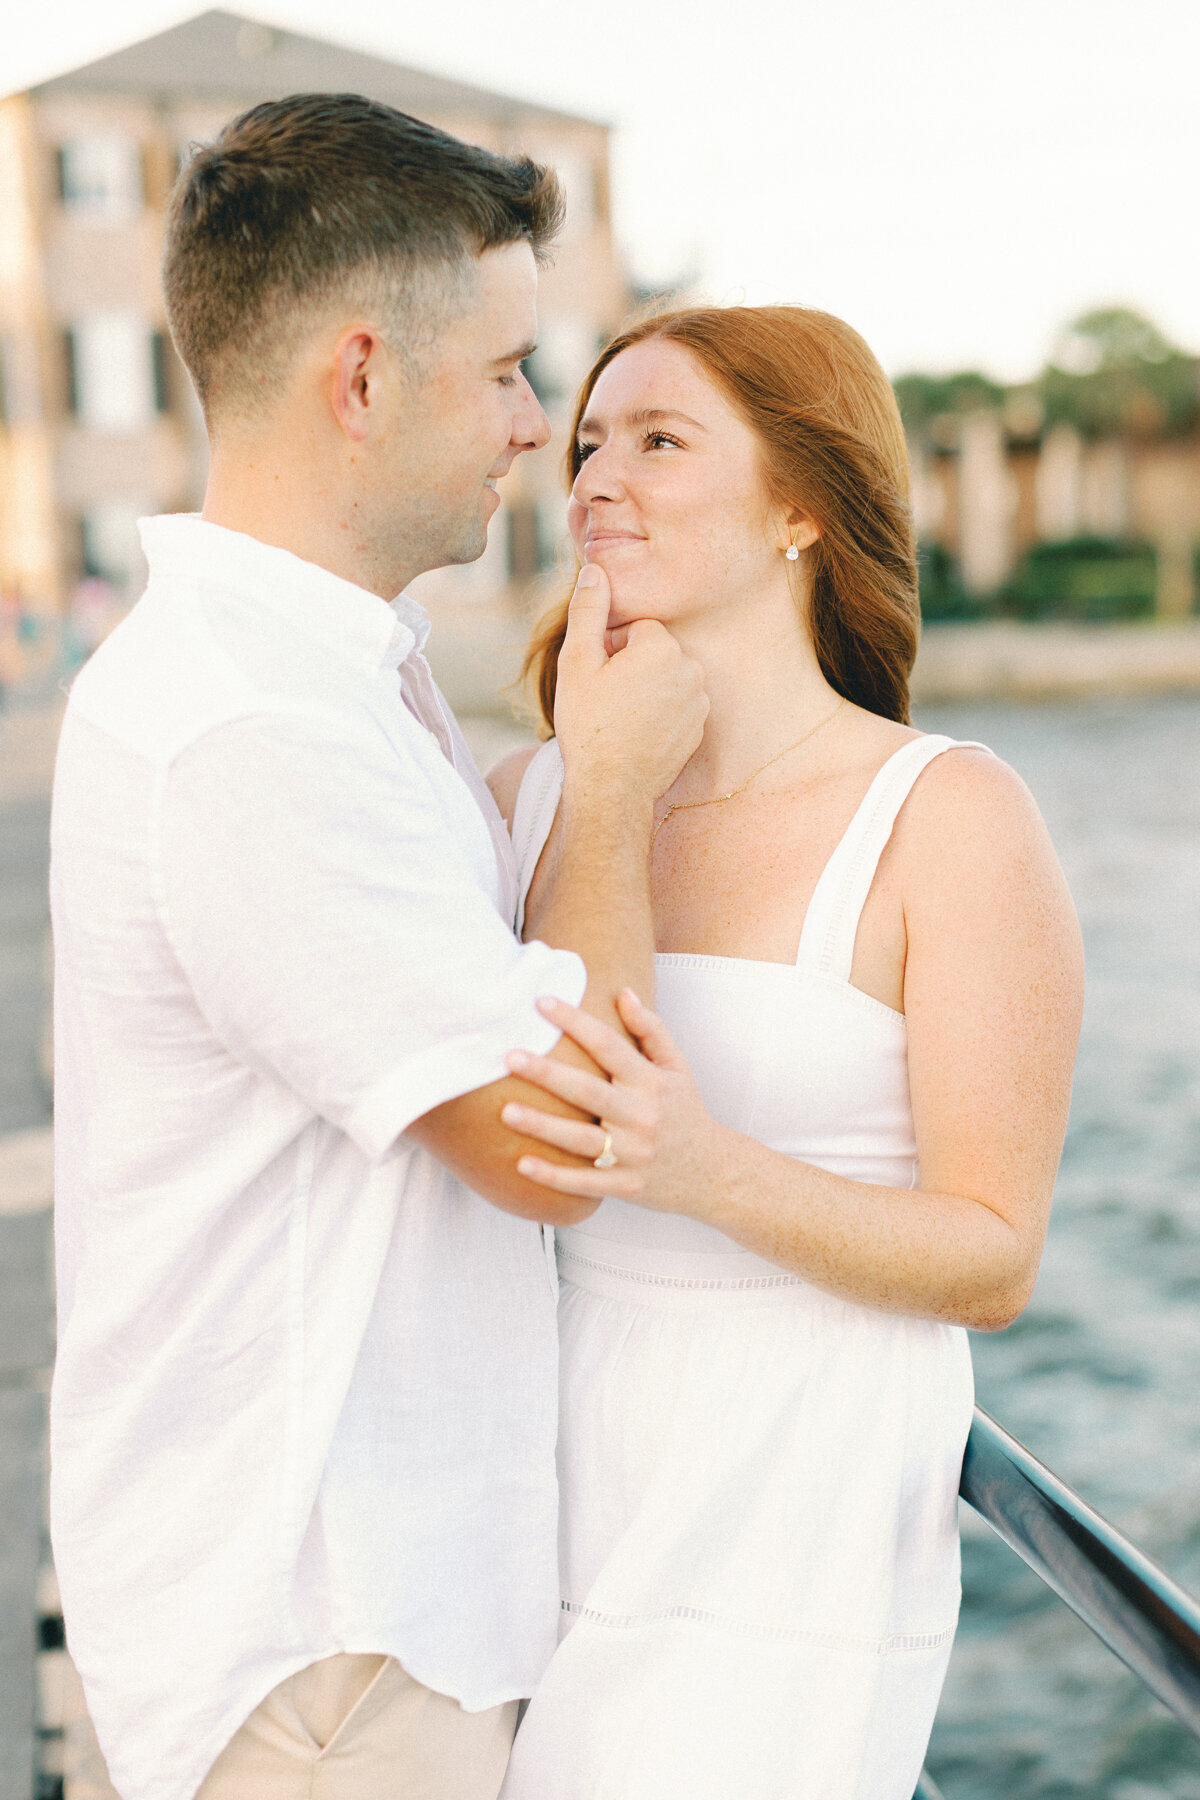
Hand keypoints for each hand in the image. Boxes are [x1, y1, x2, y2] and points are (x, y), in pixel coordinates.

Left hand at [500, 990, 724, 1210]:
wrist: (714, 1173)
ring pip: (581, 1139)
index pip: (608, 1045)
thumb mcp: (677, 1068)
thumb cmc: (686, 1113)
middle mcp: (642, 1116)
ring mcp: (633, 1154)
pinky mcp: (626, 1186)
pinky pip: (585, 1182)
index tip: (542, 1002)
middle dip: (548, 1073)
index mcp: (651, 1082)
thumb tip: (623, 993)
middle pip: (588, 1091)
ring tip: (505, 1111)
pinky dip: (554, 1176)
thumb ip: (651, 1030)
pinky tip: (522, 1164)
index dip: (575, 1021)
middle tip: (510, 1057)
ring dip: (542, 1126)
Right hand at [552, 563, 707, 806]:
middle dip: (631, 667)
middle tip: (606, 698)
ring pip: (667, 678)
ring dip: (646, 689)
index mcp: (662, 648)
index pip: (637, 628)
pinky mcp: (699, 728)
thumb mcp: (577, 662)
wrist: (612, 788)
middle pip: (655, 651)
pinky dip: (659, 714)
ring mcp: (698, 702)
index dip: (611, 649)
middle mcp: (690, 670)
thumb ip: (589, 610)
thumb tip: (596, 569)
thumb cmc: (590, 725)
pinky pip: (677, 705)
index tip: (598, 676)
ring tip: (621, 717)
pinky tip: (636, 733)